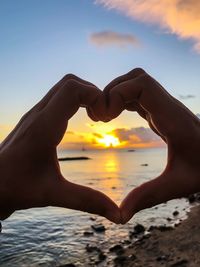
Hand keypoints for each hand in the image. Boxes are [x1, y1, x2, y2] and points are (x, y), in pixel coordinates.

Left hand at [0, 74, 119, 223]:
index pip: (72, 89)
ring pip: (63, 88)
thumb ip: (88, 202)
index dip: (95, 96)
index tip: (105, 117)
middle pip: (69, 82)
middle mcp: (38, 114)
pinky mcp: (34, 119)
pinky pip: (57, 98)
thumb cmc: (15, 188)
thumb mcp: (53, 195)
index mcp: (44, 127)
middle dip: (92, 93)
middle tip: (103, 115)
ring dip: (83, 96)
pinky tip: (81, 120)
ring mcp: (35, 114)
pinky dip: (75, 101)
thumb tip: (118, 215)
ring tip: (96, 117)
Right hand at [102, 68, 199, 222]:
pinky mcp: (161, 112)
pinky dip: (122, 100)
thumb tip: (121, 216)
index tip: (105, 116)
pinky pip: (138, 96)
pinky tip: (115, 117)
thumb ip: (148, 197)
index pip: (142, 84)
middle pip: (136, 78)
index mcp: (172, 118)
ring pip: (137, 83)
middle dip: (113, 91)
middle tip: (101, 116)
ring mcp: (165, 107)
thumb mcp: (177, 185)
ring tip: (104, 116)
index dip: (117, 93)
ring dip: (117, 94)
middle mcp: (168, 107)